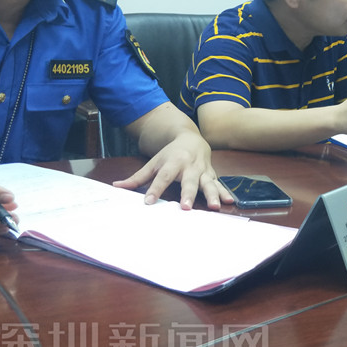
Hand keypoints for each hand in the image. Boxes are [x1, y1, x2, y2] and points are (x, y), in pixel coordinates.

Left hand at [113, 132, 232, 209]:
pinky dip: (225, 192)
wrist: (192, 139)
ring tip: (214, 207)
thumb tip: (117, 186)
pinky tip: (229, 201)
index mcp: (173, 162)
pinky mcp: (212, 175)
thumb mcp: (154, 163)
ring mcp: (203, 171)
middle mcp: (189, 166)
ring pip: (208, 184)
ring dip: (212, 195)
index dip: (155, 189)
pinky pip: (219, 184)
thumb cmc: (170, 154)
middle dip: (188, 194)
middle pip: (188, 181)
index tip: (148, 202)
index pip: (163, 177)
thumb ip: (138, 177)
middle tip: (186, 207)